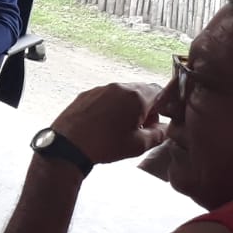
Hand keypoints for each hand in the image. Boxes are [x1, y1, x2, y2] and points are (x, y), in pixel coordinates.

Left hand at [50, 82, 166, 164]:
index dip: (163, 107)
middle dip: (145, 108)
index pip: (160, 91)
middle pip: (141, 91)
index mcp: (136, 96)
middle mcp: (119, 87)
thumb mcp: (138, 146)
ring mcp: (101, 89)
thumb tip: (163, 129)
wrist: (68, 145)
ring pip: (122, 94)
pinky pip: (106, 97)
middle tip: (140, 127)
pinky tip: (104, 125)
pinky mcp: (87, 94)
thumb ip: (158, 135)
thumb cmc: (104, 145)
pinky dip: (110, 107)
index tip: (157, 120)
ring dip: (127, 107)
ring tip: (120, 128)